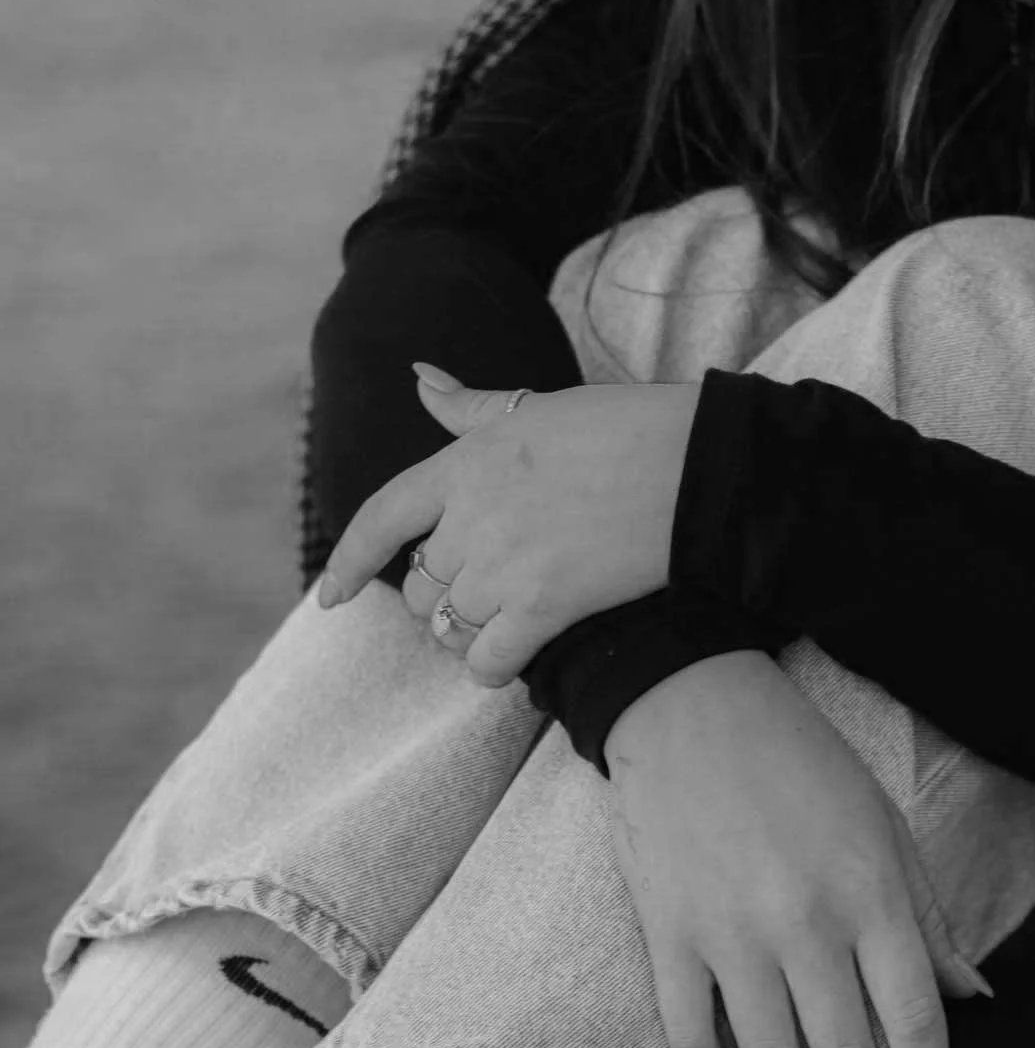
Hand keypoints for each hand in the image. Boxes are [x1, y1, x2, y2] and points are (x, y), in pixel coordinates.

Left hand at [317, 363, 701, 686]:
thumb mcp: (536, 408)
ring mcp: (505, 564)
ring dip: (469, 634)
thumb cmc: (624, 429)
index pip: (382, 517)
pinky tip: (514, 662)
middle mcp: (472, 515)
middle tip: (482, 596)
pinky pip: (491, 660)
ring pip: (452, 625)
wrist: (693, 467)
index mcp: (465, 462)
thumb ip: (469, 408)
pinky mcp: (545, 605)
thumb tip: (419, 378)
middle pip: (423, 583)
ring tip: (503, 627)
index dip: (350, 562)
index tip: (330, 597)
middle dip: (441, 597)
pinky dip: (495, 668)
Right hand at [604, 650, 954, 1047]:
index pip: (915, 1021)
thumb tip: (972, 996)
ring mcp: (732, 934)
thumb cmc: (798, 761)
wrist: (690, 704)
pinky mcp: (669, 935)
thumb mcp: (883, 824)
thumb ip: (926, 917)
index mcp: (871, 893)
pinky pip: (690, 1038)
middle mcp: (808, 924)